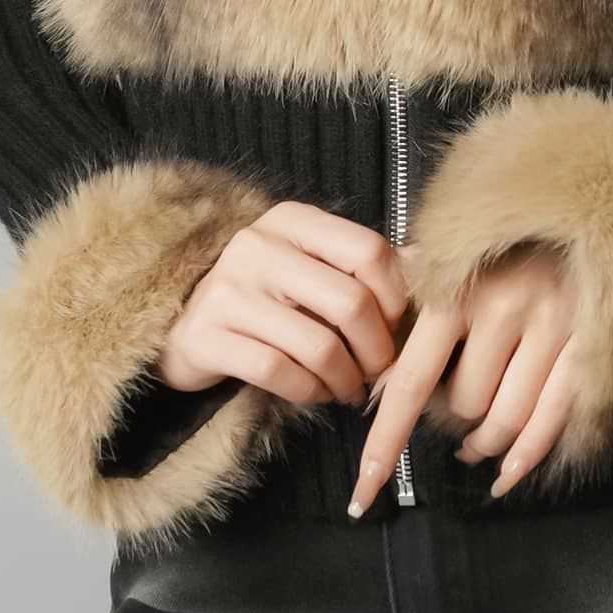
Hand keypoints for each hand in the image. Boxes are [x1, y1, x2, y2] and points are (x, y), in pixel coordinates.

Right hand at [156, 201, 411, 407]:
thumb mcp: (308, 264)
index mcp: (292, 220)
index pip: (368, 250)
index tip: (398, 326)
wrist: (185, 323)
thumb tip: (427, 267)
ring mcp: (229, 290)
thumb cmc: (266, 295)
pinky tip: (317, 393)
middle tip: (380, 370)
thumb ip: (359, 266)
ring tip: (350, 387)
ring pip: (319, 345)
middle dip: (377, 348)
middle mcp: (258, 246)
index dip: (396, 296)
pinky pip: (280, 372)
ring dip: (346, 378)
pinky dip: (310, 390)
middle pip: (350, 302)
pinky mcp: (207, 336)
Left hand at [349, 241, 576, 513]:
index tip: (363, 492)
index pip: (412, 381)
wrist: (584, 194)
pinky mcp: (589, 340)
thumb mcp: (450, 256)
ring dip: (487, 440)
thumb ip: (412, 312)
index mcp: (458, 286)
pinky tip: (507, 472)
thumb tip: (375, 387)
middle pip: (464, 406)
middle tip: (457, 405)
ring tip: (478, 440)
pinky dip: (526, 455)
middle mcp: (505, 306)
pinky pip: (552, 420)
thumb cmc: (503, 231)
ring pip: (506, 420)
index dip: (385, 442)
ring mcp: (552, 325)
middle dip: (455, 416)